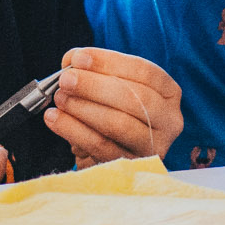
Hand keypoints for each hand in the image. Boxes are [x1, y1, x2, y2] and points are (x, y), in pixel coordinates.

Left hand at [46, 47, 181, 168]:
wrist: (112, 149)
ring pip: (119, 124)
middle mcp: (169, 120)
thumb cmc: (114, 109)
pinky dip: (74, 130)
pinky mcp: (132, 166)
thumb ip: (95, 70)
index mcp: (169, 93)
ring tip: (60, 98)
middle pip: (134, 98)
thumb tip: (72, 61)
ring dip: (83, 108)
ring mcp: (154, 146)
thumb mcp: (112, 86)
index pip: (144, 72)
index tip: (78, 58)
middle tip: (66, 80)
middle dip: (94, 86)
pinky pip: (101, 147)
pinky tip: (55, 118)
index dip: (109, 62)